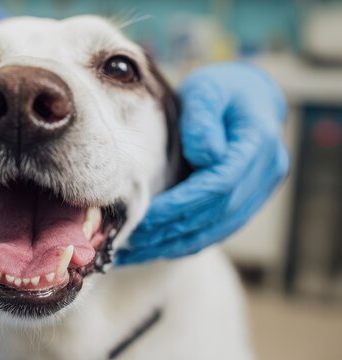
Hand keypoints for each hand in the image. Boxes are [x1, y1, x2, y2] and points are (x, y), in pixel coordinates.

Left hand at [116, 62, 289, 264]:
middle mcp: (265, 173)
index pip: (219, 185)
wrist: (246, 98)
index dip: (180, 204)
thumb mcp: (208, 90)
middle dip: (169, 230)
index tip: (144, 216)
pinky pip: (214, 231)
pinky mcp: (246, 204)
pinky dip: (182, 243)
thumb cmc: (220, 91)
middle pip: (216, 214)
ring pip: (215, 230)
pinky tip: (151, 249)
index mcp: (258, 143)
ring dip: (171, 245)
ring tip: (131, 252)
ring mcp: (259, 192)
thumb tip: (205, 154)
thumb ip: (203, 116)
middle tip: (128, 240)